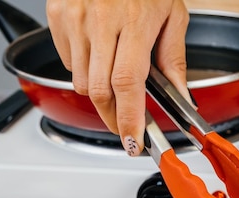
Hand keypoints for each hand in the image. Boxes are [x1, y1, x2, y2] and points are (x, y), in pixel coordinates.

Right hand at [46, 0, 189, 155]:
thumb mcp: (173, 15)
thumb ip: (175, 60)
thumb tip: (182, 97)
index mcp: (134, 22)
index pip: (127, 83)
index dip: (129, 118)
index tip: (133, 141)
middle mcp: (100, 22)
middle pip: (99, 91)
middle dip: (114, 118)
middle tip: (127, 127)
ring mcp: (74, 19)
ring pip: (81, 82)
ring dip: (100, 92)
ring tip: (116, 76)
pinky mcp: (57, 16)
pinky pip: (67, 62)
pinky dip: (84, 69)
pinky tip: (99, 53)